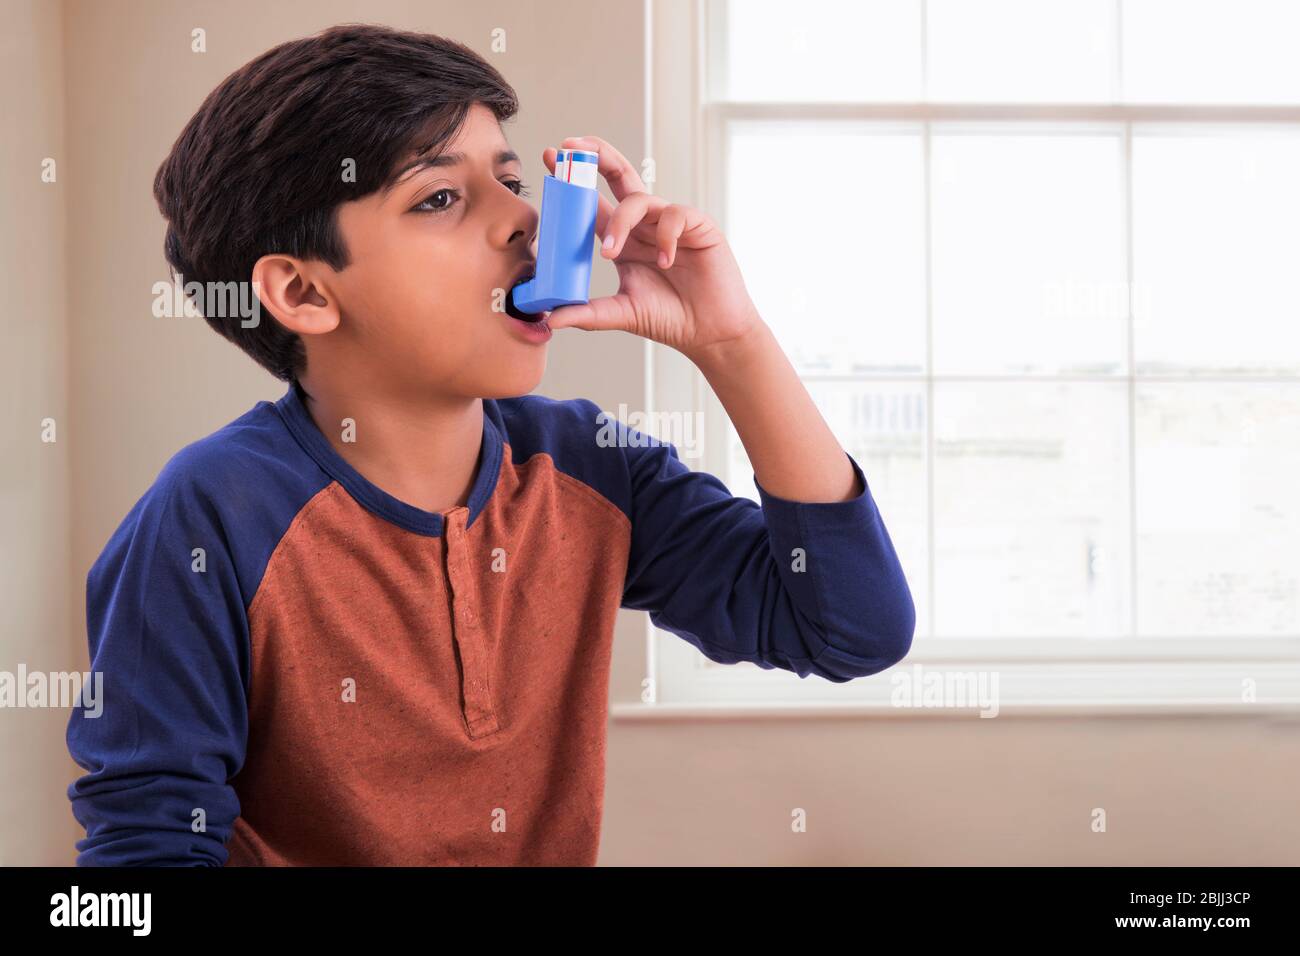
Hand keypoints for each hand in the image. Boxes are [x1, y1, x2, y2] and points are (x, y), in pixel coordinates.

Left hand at [542, 135, 764, 364]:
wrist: (709, 332)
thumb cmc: (670, 318)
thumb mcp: (622, 314)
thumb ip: (587, 313)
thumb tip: (551, 319)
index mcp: (623, 239)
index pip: (594, 201)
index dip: (573, 178)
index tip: (548, 158)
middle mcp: (644, 224)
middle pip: (619, 175)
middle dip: (595, 156)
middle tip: (570, 148)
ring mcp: (670, 222)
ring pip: (640, 198)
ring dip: (620, 221)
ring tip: (610, 253)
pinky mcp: (697, 226)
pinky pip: (675, 216)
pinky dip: (665, 237)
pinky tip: (665, 262)